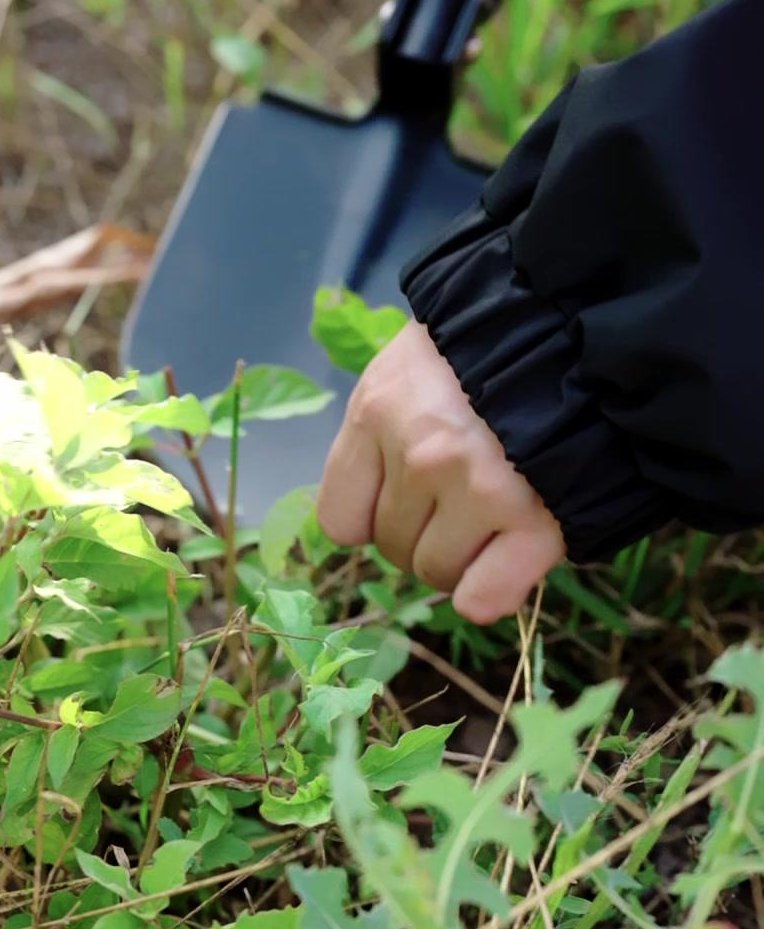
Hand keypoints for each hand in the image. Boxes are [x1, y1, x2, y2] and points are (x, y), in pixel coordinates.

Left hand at [317, 322, 565, 623]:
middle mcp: (421, 455)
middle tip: (466, 498)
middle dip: (425, 534)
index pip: (340, 521)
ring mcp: (479, 490)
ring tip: (494, 516)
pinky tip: (509, 561)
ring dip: (461, 559)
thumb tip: (369, 520)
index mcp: (379, 410)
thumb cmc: (494, 347)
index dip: (374, 519)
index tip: (406, 501)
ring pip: (437, 573)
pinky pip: (483, 598)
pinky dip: (489, 594)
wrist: (588, 329)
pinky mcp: (535, 523)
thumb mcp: (414, 366)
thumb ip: (385, 430)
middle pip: (394, 549)